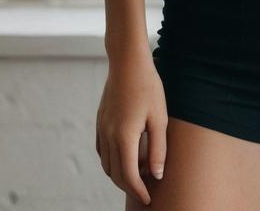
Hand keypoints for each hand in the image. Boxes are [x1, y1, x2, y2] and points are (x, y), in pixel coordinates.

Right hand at [95, 52, 167, 205]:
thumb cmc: (148, 87)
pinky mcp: (100, 121)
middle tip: (146, 190)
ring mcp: (102, 128)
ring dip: (120, 175)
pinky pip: (103, 151)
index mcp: (124, 137)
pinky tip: (125, 157)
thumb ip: (158, 149)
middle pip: (116, 174)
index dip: (139, 191)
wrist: (128, 62)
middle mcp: (109, 136)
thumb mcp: (159, 118)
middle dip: (130, 186)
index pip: (129, 176)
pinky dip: (112, 161)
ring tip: (139, 174)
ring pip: (107, 164)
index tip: (149, 199)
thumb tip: (157, 175)